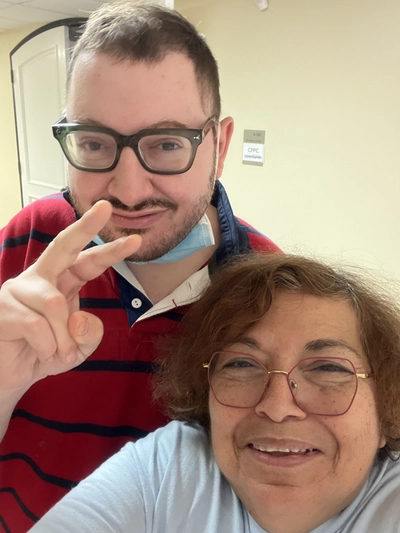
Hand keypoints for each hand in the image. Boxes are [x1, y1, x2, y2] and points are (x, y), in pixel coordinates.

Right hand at [0, 200, 140, 390]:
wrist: (11, 376)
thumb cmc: (45, 354)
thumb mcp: (78, 349)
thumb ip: (89, 335)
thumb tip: (80, 319)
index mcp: (63, 282)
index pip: (88, 261)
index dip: (111, 251)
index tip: (135, 240)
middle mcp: (41, 277)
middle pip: (64, 245)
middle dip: (86, 226)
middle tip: (106, 207)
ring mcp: (19, 289)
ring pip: (55, 304)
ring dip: (63, 338)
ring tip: (56, 352)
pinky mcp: (3, 306)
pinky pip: (37, 325)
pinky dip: (47, 347)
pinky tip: (38, 352)